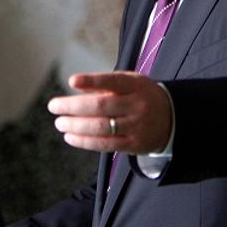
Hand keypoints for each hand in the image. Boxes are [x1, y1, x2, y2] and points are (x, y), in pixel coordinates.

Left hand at [47, 71, 171, 153]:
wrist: (172, 117)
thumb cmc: (141, 95)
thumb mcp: (130, 82)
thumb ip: (105, 83)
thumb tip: (75, 84)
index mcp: (135, 85)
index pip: (112, 81)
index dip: (92, 81)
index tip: (72, 81)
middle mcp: (137, 105)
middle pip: (101, 106)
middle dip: (73, 107)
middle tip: (54, 106)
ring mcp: (136, 126)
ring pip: (101, 128)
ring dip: (76, 126)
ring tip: (60, 123)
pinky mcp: (134, 144)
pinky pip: (105, 144)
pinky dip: (85, 142)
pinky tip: (70, 137)